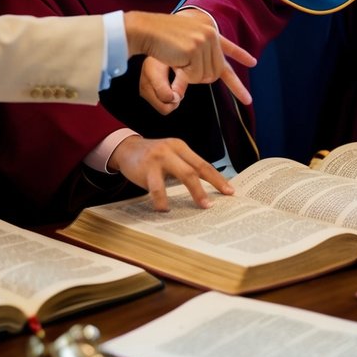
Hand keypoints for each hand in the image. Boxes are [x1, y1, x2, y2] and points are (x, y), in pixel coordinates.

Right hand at [108, 136, 233, 210]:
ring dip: (193, 193)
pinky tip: (164, 209)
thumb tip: (205, 190)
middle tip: (214, 204)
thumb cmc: (153, 157)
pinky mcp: (146, 168)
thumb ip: (184, 167)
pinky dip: (162, 201)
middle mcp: (172, 149)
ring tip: (197, 207)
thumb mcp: (170, 156)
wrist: (126, 148)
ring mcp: (159, 157)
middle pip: (196, 169)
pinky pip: (157, 188)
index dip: (217, 178)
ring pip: (182, 176)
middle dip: (208, 188)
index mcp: (181, 147)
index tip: (230, 191)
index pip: (203, 164)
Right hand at [124, 10, 253, 104]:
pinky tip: (175, 60)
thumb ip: (201, 56)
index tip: (253, 63)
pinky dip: (184, 75)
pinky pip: (194, 76)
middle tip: (182, 65)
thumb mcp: (185, 44)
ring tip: (177, 59)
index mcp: (209, 30)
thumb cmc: (160, 38)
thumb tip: (212, 76)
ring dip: (190, 76)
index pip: (229, 47)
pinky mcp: (195, 48)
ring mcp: (204, 40)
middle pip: (216, 71)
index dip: (241, 56)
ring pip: (206, 76)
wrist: (145, 29)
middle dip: (199, 76)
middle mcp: (211, 34)